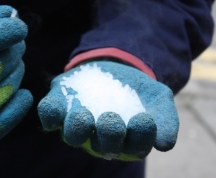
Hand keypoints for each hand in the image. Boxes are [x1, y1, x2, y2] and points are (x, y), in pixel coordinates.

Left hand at [38, 61, 178, 160]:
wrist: (115, 68)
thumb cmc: (138, 90)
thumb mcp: (158, 99)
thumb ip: (166, 119)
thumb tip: (165, 144)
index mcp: (127, 141)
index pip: (134, 147)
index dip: (139, 137)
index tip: (144, 119)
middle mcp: (100, 139)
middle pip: (103, 146)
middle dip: (107, 134)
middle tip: (111, 119)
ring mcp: (78, 124)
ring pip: (73, 136)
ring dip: (77, 129)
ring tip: (84, 116)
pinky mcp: (61, 107)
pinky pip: (50, 116)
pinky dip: (50, 114)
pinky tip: (54, 108)